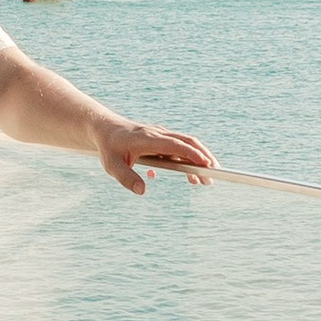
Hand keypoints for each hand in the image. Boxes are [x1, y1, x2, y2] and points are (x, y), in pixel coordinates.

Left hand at [95, 119, 214, 196]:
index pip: (175, 144)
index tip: (206, 165)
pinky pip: (180, 147)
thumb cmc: (109, 147)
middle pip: (188, 141)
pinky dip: (190, 158)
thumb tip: (142, 191)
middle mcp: (158, 134)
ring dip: (200, 158)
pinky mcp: (161, 139)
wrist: (105, 128)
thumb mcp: (112, 165)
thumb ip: (126, 178)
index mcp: (148, 139)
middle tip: (215, 174)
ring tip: (206, 180)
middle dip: (204, 156)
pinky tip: (191, 175)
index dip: (192, 154)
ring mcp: (161, 135)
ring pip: (187, 143)